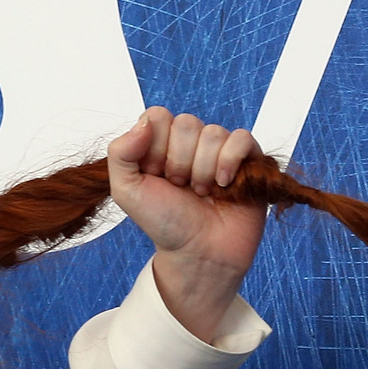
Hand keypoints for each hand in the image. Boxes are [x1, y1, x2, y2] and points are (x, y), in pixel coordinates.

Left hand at [108, 108, 265, 342]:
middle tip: (180, 187)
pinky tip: (223, 185)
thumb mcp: (127, 191)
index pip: (157, 116)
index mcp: (160, 144)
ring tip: (201, 193)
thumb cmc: (164, 223)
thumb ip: (120, 153)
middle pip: (186, 123)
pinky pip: (241, 139)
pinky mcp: (247, 158)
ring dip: (203, 170)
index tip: (155, 175)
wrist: (197, 252)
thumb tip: (143, 122)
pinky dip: (230, 162)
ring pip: (213, 133)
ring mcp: (219, 149)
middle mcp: (189, 143)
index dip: (155, 147)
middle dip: (179, 162)